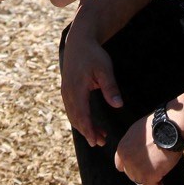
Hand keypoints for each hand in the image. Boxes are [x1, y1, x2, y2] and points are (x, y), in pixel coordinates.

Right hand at [60, 26, 122, 147]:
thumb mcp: (104, 68)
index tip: (95, 141)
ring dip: (85, 126)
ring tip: (100, 136)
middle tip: (101, 143)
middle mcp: (68, 92)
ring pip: (73, 114)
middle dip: (87, 131)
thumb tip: (118, 105)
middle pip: (76, 118)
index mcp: (76, 88)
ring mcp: (66, 91)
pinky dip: (81, 118)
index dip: (88, 129)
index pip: (82, 114)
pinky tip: (91, 123)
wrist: (79, 41)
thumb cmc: (93, 54)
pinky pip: (72, 108)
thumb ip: (110, 87)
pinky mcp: (67, 90)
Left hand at [114, 113, 181, 184]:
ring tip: (159, 171)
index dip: (130, 166)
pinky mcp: (149, 175)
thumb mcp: (136, 132)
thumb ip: (131, 144)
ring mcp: (137, 168)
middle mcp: (127, 159)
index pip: (120, 165)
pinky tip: (161, 182)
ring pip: (140, 182)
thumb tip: (134, 152)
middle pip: (131, 174)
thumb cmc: (156, 126)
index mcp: (122, 148)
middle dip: (141, 171)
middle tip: (153, 166)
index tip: (140, 164)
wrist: (169, 127)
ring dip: (149, 178)